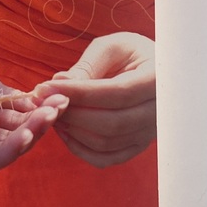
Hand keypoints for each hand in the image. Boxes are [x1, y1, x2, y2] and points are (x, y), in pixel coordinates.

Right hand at [0, 41, 66, 175]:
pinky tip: (48, 91)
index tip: (25, 135)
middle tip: (53, 113)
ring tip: (61, 101)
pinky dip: (33, 98)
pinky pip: (16, 100)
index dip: (8, 152)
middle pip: (10, 143)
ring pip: (18, 122)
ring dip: (40, 114)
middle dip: (34, 131)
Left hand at [35, 32, 155, 167]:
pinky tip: (65, 130)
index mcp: (159, 80)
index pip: (117, 93)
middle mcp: (161, 112)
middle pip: (112, 123)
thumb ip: (86, 66)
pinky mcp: (137, 147)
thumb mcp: (113, 48)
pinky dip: (80, 148)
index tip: (45, 87)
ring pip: (106, 144)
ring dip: (73, 131)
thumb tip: (58, 83)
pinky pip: (106, 158)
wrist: (156, 72)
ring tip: (54, 112)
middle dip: (72, 114)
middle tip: (45, 102)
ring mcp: (150, 134)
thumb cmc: (132, 54)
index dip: (78, 93)